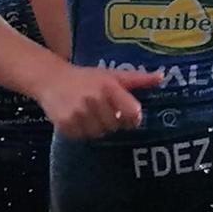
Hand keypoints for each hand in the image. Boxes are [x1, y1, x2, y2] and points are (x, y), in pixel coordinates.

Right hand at [36, 62, 162, 138]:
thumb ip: (137, 78)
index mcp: (108, 86)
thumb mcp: (111, 75)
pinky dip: (82, 131)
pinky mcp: (65, 123)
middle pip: (115, 125)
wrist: (50, 79)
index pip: (132, 113)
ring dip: (97, 127)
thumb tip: (162, 77)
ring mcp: (78, 112)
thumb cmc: (86, 77)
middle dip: (112, 121)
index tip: (127, 117)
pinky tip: (77, 118)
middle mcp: (94, 98)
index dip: (132, 119)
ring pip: (99, 133)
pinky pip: (83, 136)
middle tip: (102, 110)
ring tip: (89, 114)